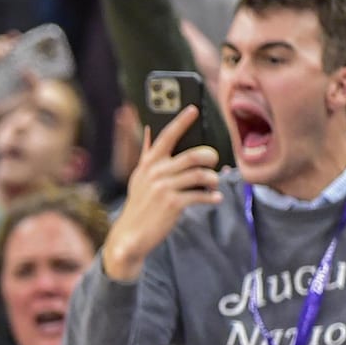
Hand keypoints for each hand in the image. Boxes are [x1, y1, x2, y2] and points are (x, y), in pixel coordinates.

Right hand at [102, 106, 220, 280]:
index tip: (193, 109)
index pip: (166, 137)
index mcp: (148, 164)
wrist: (131, 235)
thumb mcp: (139, 178)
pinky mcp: (173, 204)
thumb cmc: (140, 205)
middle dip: (209, 156)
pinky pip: (201, 195)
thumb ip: (147, 154)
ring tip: (213, 183)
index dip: (181, 122)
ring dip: (213, 179)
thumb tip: (149, 130)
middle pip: (192, 156)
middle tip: (213, 160)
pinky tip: (214, 198)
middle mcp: (155, 173)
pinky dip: (211, 197)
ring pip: (200, 175)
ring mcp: (164, 188)